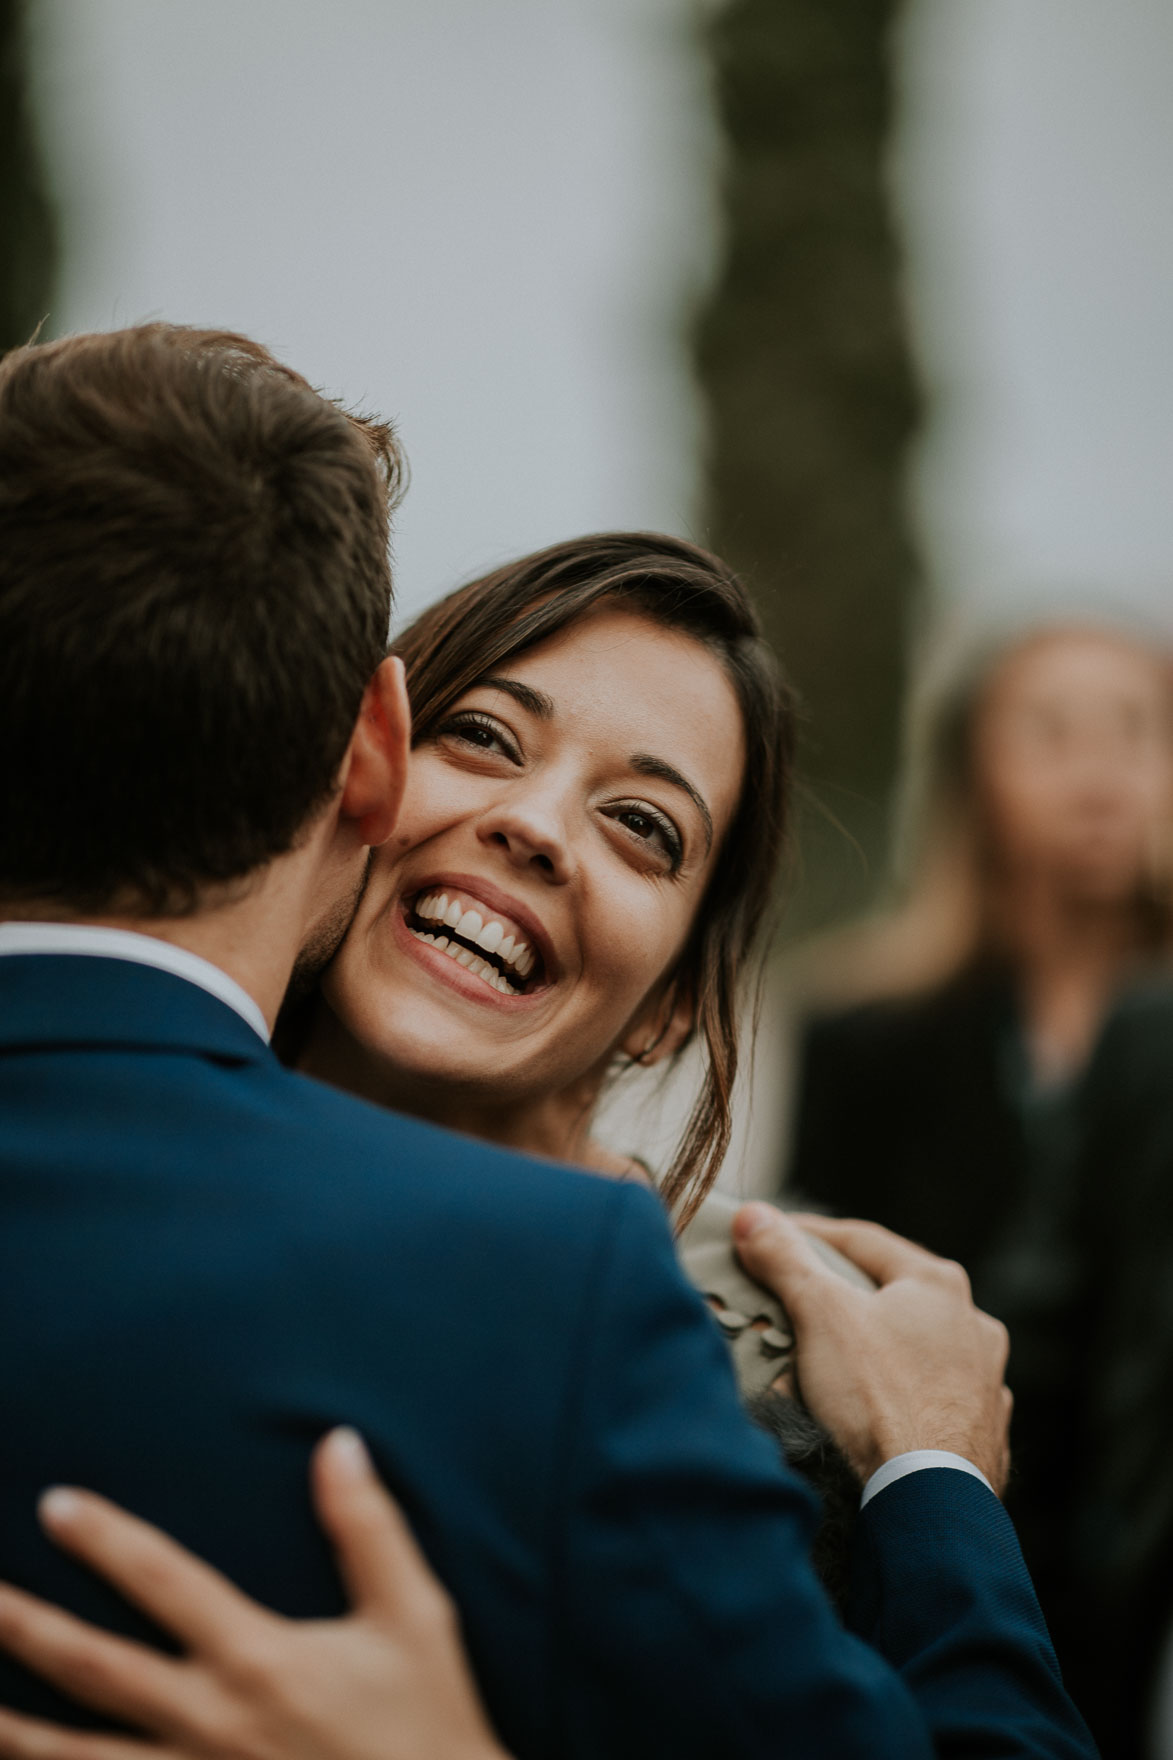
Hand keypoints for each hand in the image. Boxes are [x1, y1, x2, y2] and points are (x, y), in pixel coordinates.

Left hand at [0, 1430, 511, 1759]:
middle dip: (20, 1628)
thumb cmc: (428, 1723)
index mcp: (258, 1659)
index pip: (164, 1582)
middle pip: (92, 1669)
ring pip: (74, 1759)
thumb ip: (367, 1526)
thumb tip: (337, 1442)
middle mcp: (210, 1722)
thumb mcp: (414, 1616)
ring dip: (10, 1729)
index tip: (54, 1503)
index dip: (105, 1540)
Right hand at [733, 1207, 1011, 1491]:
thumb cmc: (879, 1397)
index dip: (809, 1234)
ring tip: (837, 1361)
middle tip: (800, 1297)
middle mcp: (974, 1325)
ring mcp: (985, 1382)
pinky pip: (933, 1400)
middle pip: (894, 1294)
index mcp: (938, 1285)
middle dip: (845, 1295)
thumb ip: (786, 1260)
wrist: (928, 1500)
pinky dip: (902, 1397)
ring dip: (880, 1348)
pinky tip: (878, 1410)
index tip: (770, 1235)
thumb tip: (753, 1216)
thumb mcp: (821, 1314)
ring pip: (918, 1349)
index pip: (862, 1241)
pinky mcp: (983, 1434)